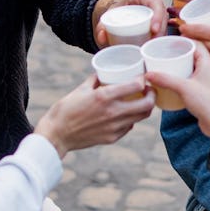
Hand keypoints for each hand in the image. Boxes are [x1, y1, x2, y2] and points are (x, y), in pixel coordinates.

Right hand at [34, 75, 153, 157]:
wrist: (57, 134)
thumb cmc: (65, 109)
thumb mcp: (80, 89)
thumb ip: (96, 80)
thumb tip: (104, 73)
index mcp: (105, 97)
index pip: (136, 86)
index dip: (144, 80)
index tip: (143, 77)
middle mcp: (113, 112)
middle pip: (146, 105)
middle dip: (152, 95)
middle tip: (150, 90)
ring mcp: (114, 127)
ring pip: (141, 117)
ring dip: (145, 108)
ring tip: (142, 101)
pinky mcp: (112, 138)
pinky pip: (129, 127)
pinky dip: (131, 119)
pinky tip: (126, 114)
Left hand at [94, 0, 168, 46]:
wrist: (119, 12)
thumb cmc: (115, 12)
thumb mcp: (107, 17)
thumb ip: (101, 27)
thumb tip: (101, 38)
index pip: (154, 1)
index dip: (157, 15)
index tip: (153, 30)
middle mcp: (152, 1)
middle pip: (162, 13)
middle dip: (161, 29)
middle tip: (154, 43)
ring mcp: (157, 10)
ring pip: (165, 22)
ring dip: (162, 35)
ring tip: (155, 48)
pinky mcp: (159, 20)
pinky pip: (164, 27)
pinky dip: (161, 37)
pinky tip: (157, 47)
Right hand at [145, 43, 209, 138]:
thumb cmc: (208, 104)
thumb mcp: (183, 88)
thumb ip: (165, 79)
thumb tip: (149, 74)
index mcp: (207, 62)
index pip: (196, 43)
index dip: (183, 39)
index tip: (169, 40)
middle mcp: (208, 68)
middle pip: (192, 54)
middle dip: (178, 52)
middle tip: (164, 52)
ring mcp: (206, 79)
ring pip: (190, 66)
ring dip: (178, 65)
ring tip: (164, 65)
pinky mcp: (202, 90)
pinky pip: (190, 77)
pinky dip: (180, 76)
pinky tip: (170, 80)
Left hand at [179, 4, 209, 96]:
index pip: (202, 29)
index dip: (188, 28)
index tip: (182, 25)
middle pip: (197, 42)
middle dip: (187, 38)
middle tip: (182, 35)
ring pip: (200, 55)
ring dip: (193, 50)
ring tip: (188, 46)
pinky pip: (208, 68)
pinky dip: (201, 64)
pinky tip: (198, 62)